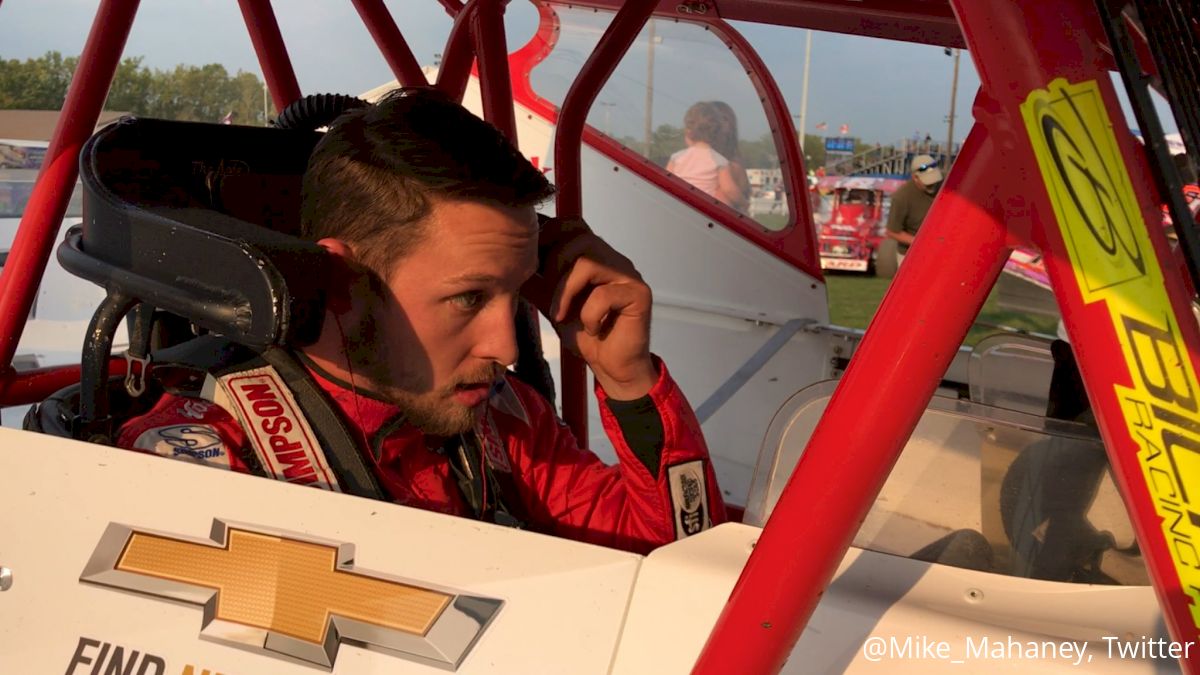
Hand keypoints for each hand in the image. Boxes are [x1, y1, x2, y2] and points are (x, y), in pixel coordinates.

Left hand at [523, 218, 656, 399]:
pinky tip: (591, 329)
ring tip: (562, 315)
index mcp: (594, 255)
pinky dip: (590, 314)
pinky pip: (604, 294)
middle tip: (551, 297)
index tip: (530, 262)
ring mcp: (628, 274)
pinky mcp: (639, 295)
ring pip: (589, 261)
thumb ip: (536, 281)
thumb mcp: (551, 302)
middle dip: (554, 266)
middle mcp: (613, 258)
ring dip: (566, 290)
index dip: (548, 237)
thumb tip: (507, 263)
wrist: (611, 365)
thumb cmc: (584, 332)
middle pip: (578, 237)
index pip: (571, 224)